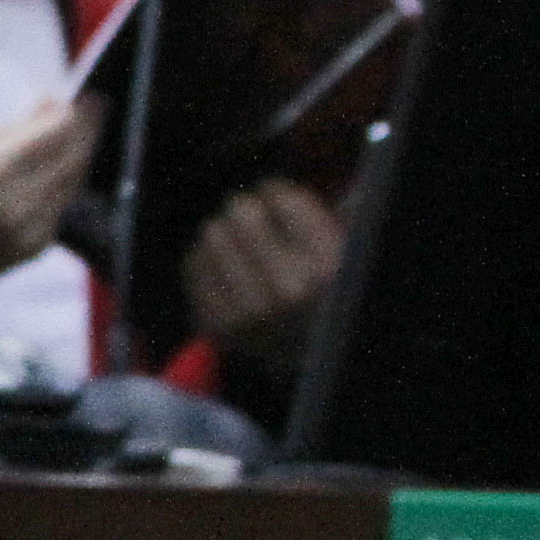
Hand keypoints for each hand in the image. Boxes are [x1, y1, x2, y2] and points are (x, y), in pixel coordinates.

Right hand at [0, 97, 99, 323]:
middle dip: (85, 130)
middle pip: (72, 157)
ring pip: (72, 182)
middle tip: (91, 109)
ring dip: (76, 155)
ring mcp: (26, 232)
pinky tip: (51, 168)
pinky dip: (62, 183)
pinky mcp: (33, 249)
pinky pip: (61, 206)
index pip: (54, 135)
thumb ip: (8, 129)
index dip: (77, 112)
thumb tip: (52, 105)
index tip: (88, 95)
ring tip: (70, 135)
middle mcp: (14, 206)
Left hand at [183, 177, 344, 361]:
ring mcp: (248, 312)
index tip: (274, 196)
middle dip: (246, 208)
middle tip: (252, 215)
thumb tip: (281, 176)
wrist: (315, 364)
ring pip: (210, 235)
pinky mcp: (218, 326)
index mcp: (328, 266)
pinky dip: (204, 258)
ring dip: (222, 232)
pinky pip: (193, 267)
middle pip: (240, 212)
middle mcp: (287, 289)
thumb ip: (323, 214)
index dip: (275, 191)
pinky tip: (222, 264)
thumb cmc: (332, 296)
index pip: (283, 199)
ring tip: (237, 241)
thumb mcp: (347, 253)